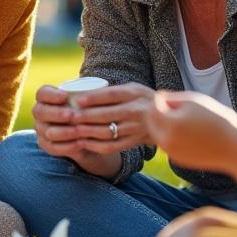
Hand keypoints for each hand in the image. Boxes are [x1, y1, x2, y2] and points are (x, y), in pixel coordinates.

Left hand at [31, 83, 151, 174]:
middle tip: (69, 117)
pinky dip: (95, 145)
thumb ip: (113, 91)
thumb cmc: (142, 100)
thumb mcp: (133, 89)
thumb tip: (83, 92)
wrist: (168, 119)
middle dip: (85, 117)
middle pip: (106, 115)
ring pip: (107, 132)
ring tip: (73, 130)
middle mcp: (136, 110)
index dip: (93, 98)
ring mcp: (136, 128)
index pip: (111, 95)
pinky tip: (83, 142)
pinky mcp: (134, 142)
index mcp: (134, 94)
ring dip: (88, 132)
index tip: (77, 101)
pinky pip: (112, 146)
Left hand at [145, 90, 236, 173]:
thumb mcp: (194, 101)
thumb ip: (171, 98)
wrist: (235, 147)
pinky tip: (187, 131)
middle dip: (158, 114)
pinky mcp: (178, 160)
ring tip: (181, 118)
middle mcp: (167, 141)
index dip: (159, 100)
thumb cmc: (217, 119)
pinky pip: (167, 144)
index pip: (152, 108)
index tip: (171, 97)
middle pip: (151, 123)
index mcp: (171, 124)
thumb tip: (157, 99)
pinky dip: (171, 137)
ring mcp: (172, 153)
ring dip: (163, 125)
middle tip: (172, 107)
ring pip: (158, 135)